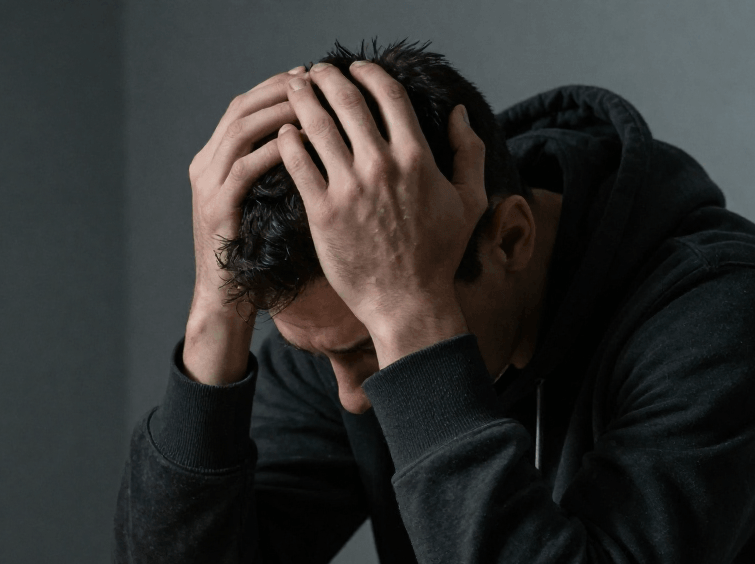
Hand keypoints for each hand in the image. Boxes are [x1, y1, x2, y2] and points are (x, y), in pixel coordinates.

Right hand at [183, 68, 301, 383]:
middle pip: (241, 109)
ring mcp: (207, 187)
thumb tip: (318, 140)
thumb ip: (280, 172)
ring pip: (240, 131)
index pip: (244, 107)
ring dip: (277, 112)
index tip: (312, 78)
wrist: (228, 302)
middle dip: (279, 90)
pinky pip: (244, 168)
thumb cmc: (258, 257)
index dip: (276, 87)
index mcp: (214, 161)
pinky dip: (272, 151)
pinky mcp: (216, 209)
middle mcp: (205, 167)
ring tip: (310, 103)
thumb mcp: (268, 205)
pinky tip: (300, 143)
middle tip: (313, 80)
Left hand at [276, 61, 487, 366]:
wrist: (407, 303)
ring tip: (293, 88)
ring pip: (317, 126)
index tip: (355, 68)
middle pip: (347, 101)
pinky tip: (284, 133)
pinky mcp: (322, 213)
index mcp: (417, 157)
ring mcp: (349, 189)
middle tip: (315, 71)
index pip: (388, 94)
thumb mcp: (470, 201)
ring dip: (302, 99)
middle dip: (327, 77)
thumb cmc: (440, 255)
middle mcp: (381, 166)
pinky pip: (298, 164)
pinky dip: (288, 141)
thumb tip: (458, 112)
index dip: (368, 73)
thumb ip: (469, 152)